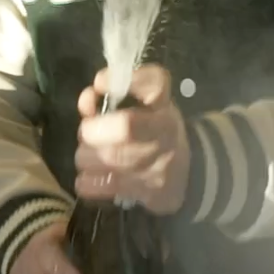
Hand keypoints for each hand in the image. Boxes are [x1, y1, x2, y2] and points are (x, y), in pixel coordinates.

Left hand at [74, 65, 188, 215]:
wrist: (188, 174)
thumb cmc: (155, 133)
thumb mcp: (143, 108)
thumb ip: (110, 99)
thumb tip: (86, 102)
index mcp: (163, 105)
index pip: (154, 83)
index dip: (123, 81)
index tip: (100, 84)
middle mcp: (164, 132)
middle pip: (125, 127)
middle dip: (93, 130)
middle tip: (88, 134)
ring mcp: (157, 165)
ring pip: (107, 159)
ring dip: (86, 157)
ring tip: (91, 156)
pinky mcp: (146, 193)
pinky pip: (100, 186)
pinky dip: (86, 181)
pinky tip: (93, 178)